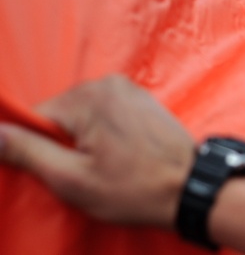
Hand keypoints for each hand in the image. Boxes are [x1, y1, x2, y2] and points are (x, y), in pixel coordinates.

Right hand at [0, 75, 193, 227]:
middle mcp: (108, 83)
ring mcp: (127, 88)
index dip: (38, 150)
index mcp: (88, 97)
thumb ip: (27, 152)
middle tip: (86, 172)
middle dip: (63, 145)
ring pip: (81, 117)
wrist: (190, 186)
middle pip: (60, 116)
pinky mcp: (140, 99)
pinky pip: (104, 114)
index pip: (36, 118)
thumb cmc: (135, 187)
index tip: (58, 171)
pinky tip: (119, 156)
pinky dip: (102, 135)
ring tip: (107, 165)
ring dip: (83, 141)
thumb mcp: (71, 178)